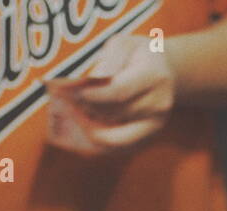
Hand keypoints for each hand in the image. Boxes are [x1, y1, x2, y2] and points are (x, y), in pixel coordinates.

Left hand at [46, 34, 174, 155]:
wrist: (166, 73)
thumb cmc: (138, 55)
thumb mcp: (125, 44)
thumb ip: (109, 59)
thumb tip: (92, 81)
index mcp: (153, 77)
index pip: (119, 92)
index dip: (92, 95)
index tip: (69, 92)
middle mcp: (158, 105)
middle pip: (114, 116)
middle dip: (83, 112)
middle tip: (60, 104)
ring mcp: (153, 127)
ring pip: (113, 139)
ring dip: (86, 130)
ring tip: (69, 116)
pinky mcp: (145, 140)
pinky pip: (115, 150)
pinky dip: (94, 142)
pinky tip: (80, 128)